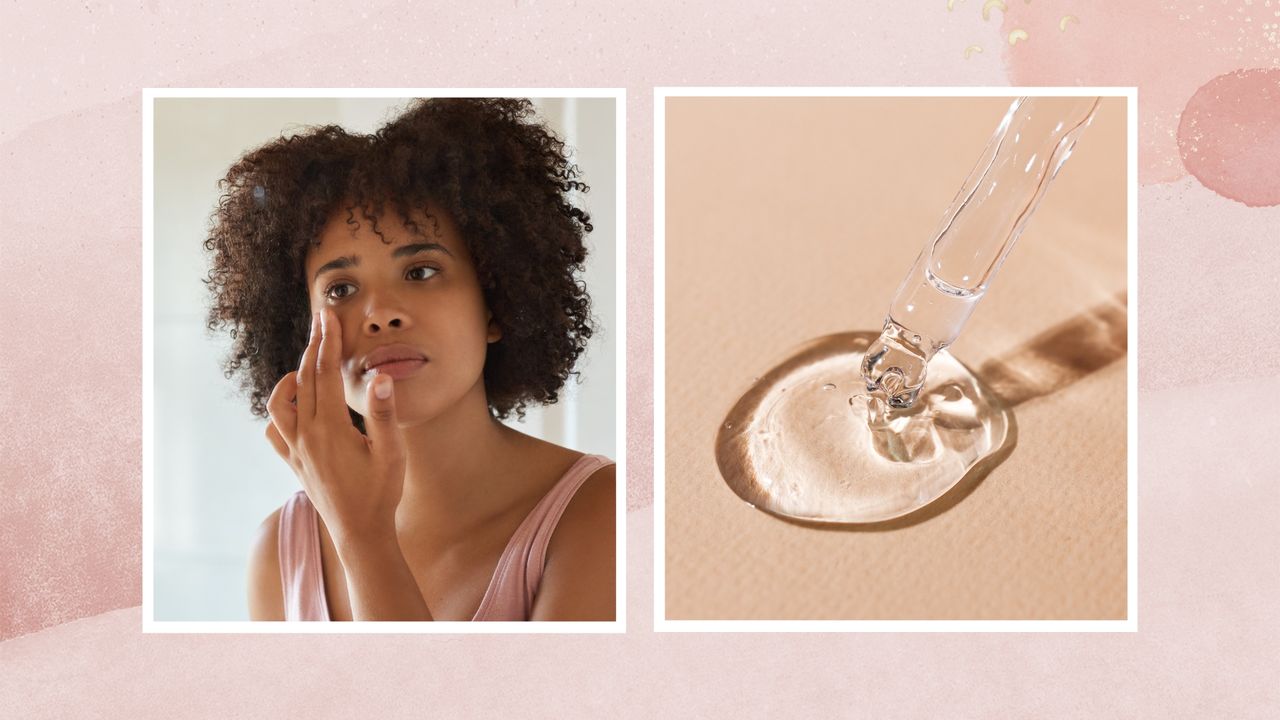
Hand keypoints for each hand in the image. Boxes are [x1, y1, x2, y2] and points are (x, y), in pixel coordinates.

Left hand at [265, 309, 406, 551]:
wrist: (359, 533)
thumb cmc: (380, 493)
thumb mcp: (392, 453)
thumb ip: (384, 414)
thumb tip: (381, 377)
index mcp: (330, 429)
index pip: (325, 373)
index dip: (327, 341)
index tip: (328, 316)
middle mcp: (306, 436)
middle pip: (303, 379)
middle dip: (312, 346)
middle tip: (321, 320)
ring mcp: (296, 450)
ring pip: (279, 403)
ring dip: (291, 378)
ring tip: (308, 366)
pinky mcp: (293, 463)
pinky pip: (274, 431)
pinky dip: (280, 412)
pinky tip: (296, 408)